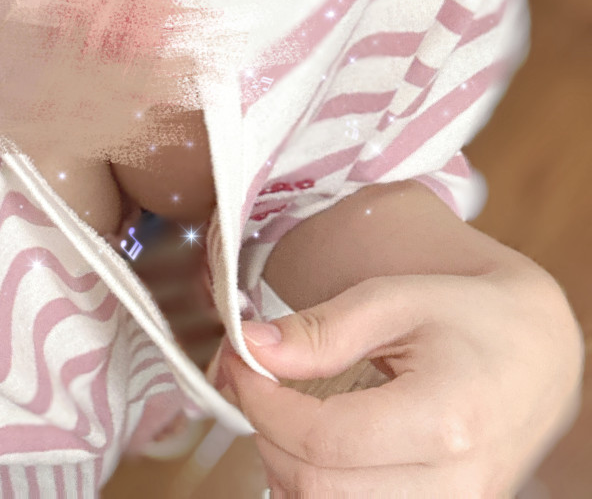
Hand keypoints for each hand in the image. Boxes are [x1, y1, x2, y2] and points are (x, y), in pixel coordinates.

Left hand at [218, 267, 582, 497]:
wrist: (539, 355)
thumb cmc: (470, 318)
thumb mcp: (396, 299)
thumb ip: (322, 329)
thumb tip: (251, 348)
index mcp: (446, 418)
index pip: (323, 440)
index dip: (262, 404)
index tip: (241, 364)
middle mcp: (457, 484)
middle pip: (319, 491)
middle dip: (268, 436)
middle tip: (256, 385)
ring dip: (289, 471)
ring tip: (287, 417)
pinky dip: (321, 493)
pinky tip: (316, 453)